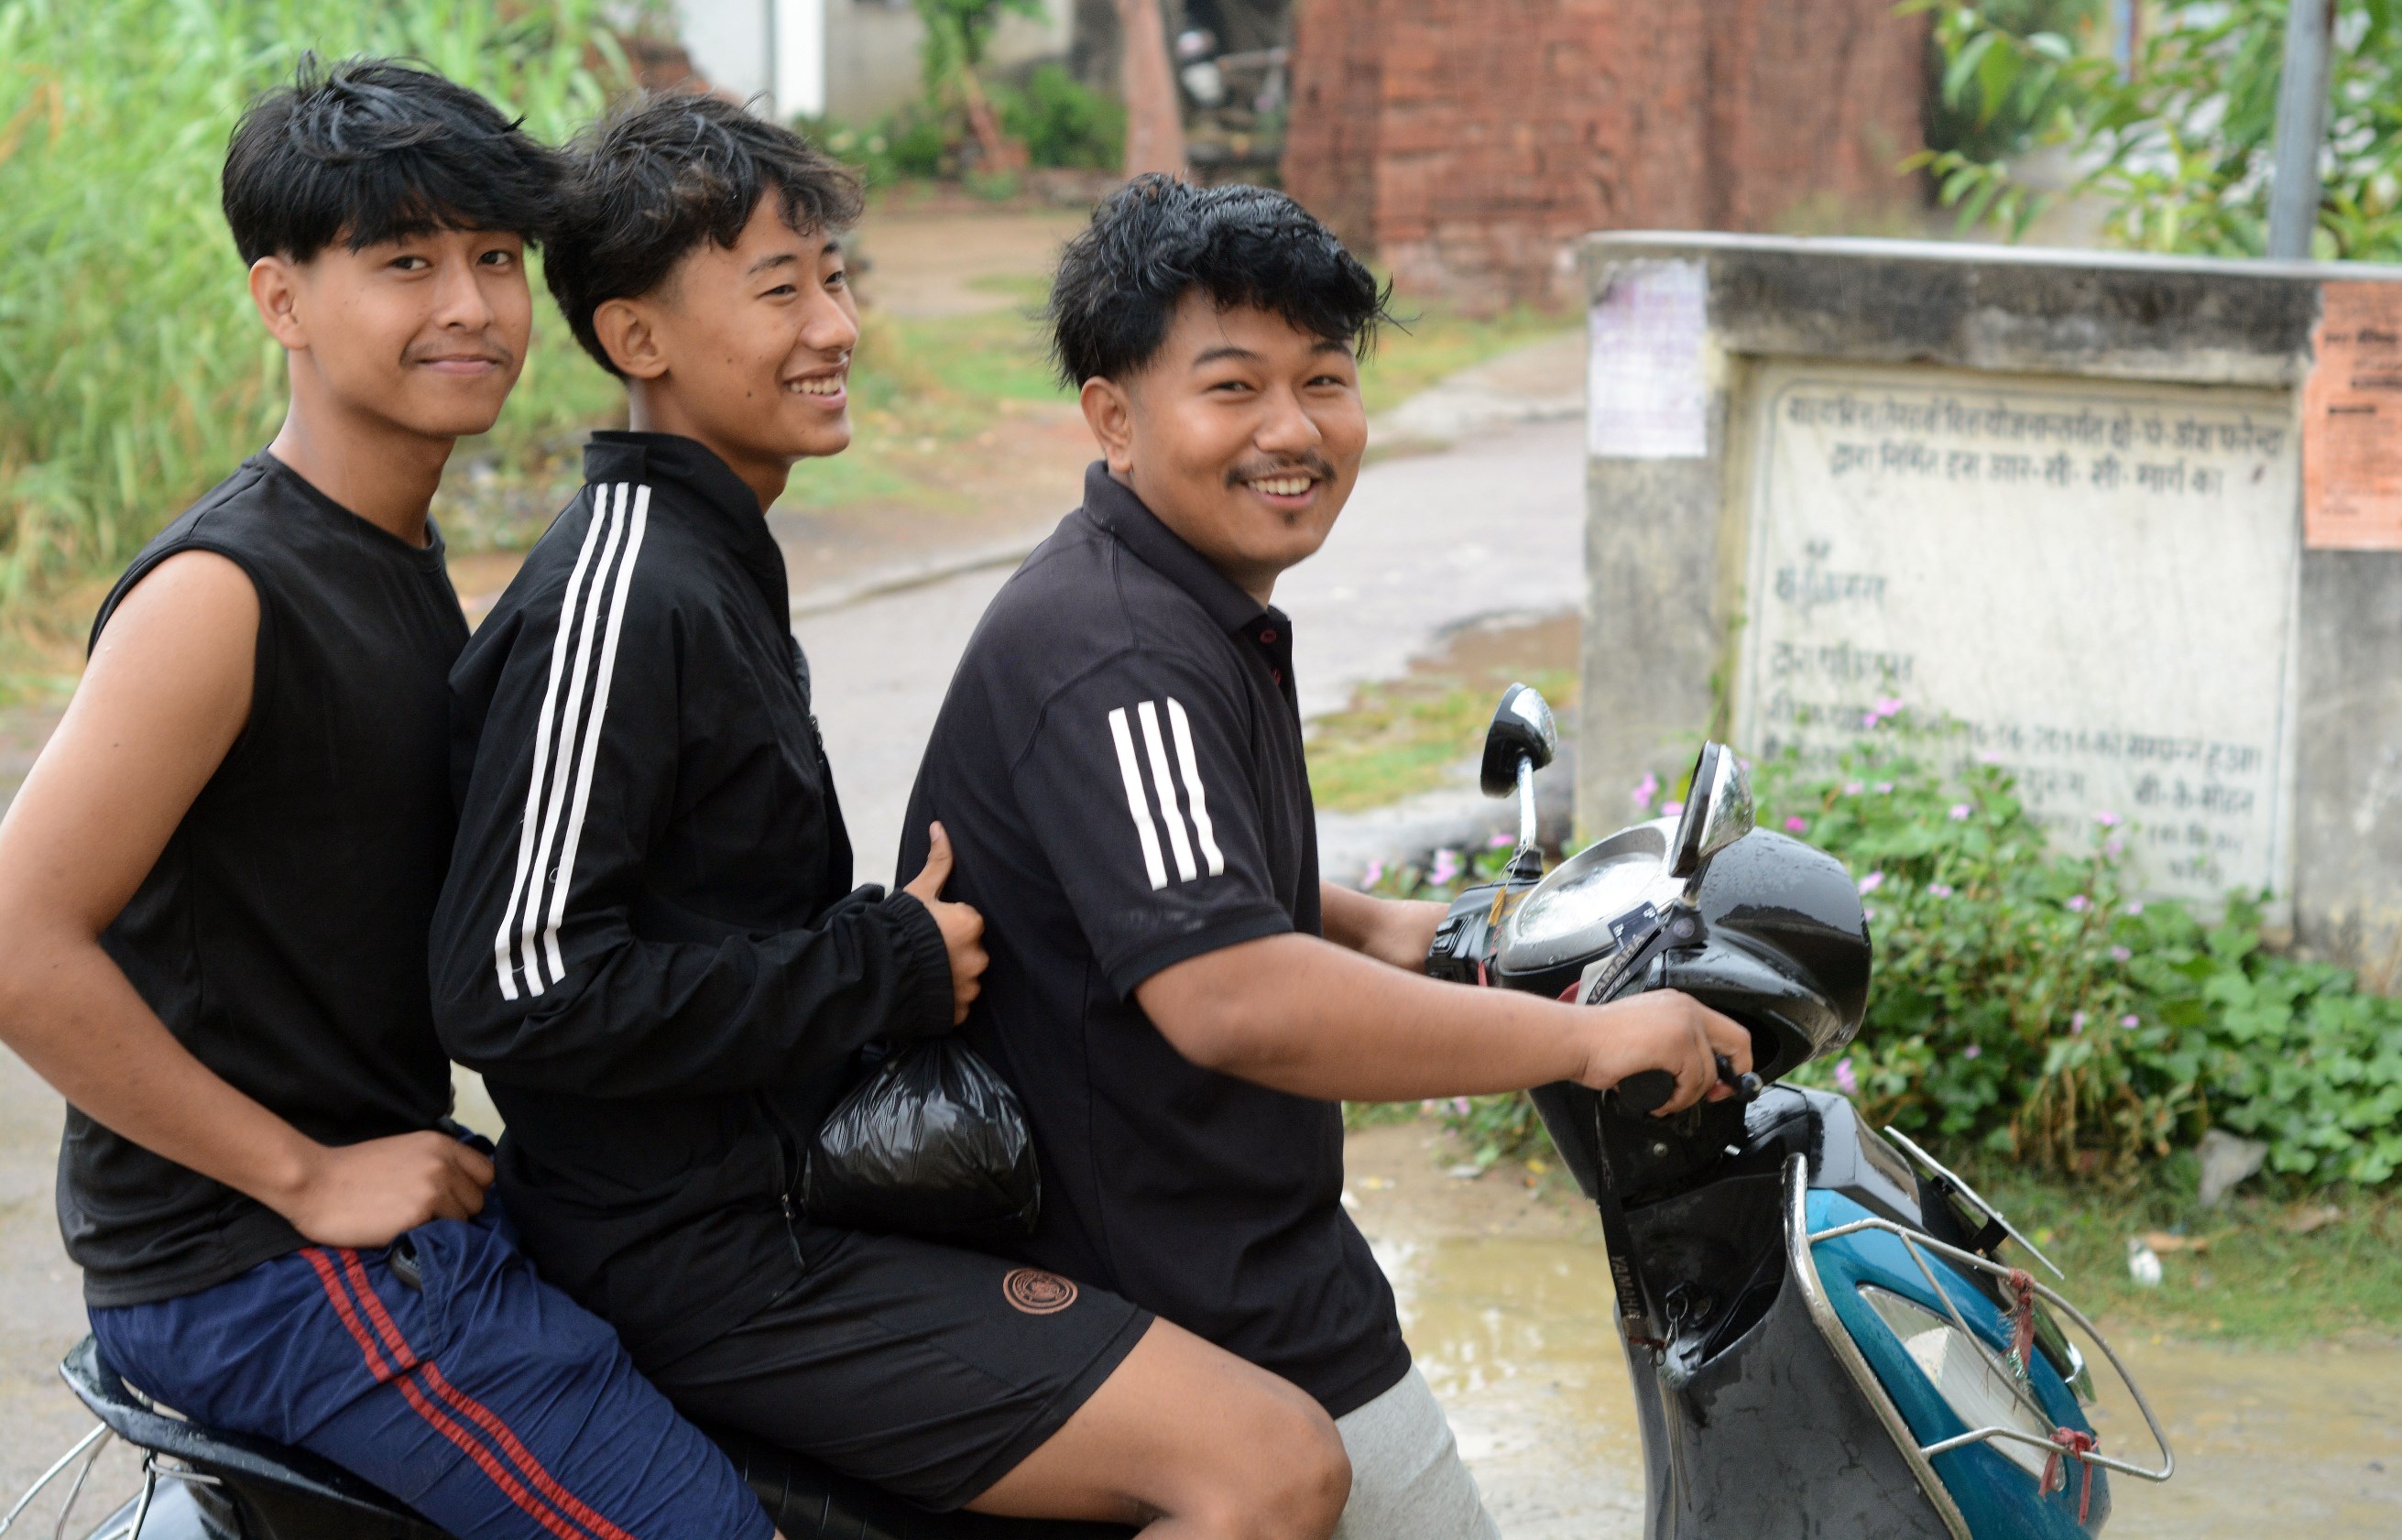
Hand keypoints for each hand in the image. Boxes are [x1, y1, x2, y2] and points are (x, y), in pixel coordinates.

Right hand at [274, 1132, 492, 1247]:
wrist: (314, 1184)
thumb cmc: (354, 1171)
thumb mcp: (405, 1152)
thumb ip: (436, 1164)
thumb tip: (462, 1187)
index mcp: (441, 1145)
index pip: (487, 1172)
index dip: (473, 1189)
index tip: (455, 1200)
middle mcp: (443, 1164)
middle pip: (479, 1200)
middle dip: (460, 1212)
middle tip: (428, 1217)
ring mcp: (433, 1189)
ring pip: (465, 1221)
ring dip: (444, 1227)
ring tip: (413, 1225)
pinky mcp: (419, 1216)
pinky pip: (443, 1235)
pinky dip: (428, 1238)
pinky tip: (404, 1232)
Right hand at [903, 821, 987, 1025]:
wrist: (875, 975)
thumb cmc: (897, 928)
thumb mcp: (917, 891)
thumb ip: (938, 861)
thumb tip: (940, 827)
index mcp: (972, 925)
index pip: (968, 921)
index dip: (946, 924)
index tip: (927, 929)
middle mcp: (978, 957)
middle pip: (969, 950)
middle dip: (951, 951)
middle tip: (923, 952)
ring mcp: (969, 988)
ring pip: (965, 978)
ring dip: (950, 976)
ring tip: (921, 973)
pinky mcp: (960, 1013)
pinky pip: (957, 1004)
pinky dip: (945, 999)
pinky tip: (924, 991)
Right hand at [1571, 991, 1752, 1116]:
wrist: (1575, 1039)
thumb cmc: (1596, 1041)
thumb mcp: (1646, 1033)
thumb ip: (1673, 1044)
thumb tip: (1692, 1074)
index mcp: (1678, 1004)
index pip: (1728, 1030)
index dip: (1735, 1059)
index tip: (1722, 1080)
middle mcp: (1685, 1009)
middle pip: (1738, 1043)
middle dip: (1731, 1076)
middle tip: (1715, 1095)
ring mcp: (1683, 1024)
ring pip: (1709, 1072)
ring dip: (1688, 1096)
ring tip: (1663, 1099)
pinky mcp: (1676, 1043)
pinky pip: (1692, 1083)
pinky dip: (1677, 1100)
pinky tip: (1657, 1100)